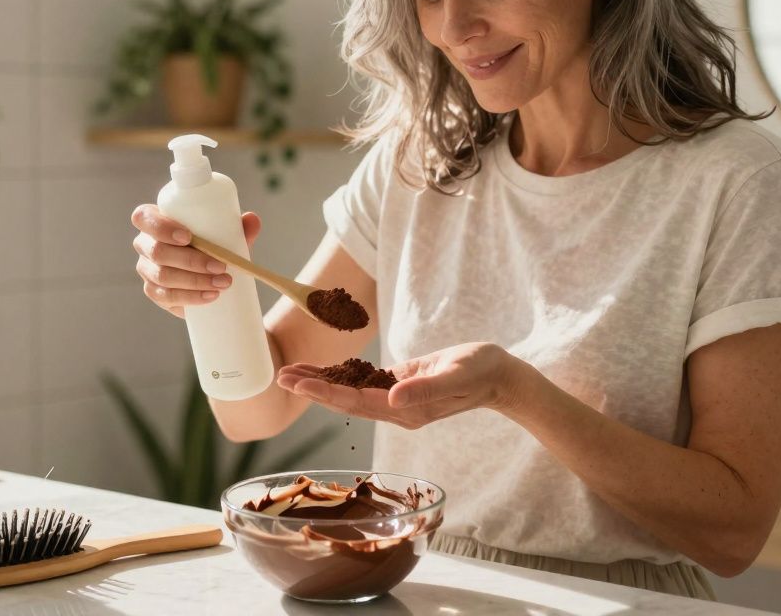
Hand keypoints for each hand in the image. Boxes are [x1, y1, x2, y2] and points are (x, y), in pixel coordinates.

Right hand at [130, 204, 260, 318]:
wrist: (208, 272)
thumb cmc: (211, 244)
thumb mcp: (224, 233)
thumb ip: (238, 227)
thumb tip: (252, 220)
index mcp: (154, 221)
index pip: (143, 217)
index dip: (161, 227)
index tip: (188, 236)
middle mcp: (145, 244)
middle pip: (156, 251)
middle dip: (190, 260)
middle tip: (221, 266)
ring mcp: (147, 270)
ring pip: (162, 276)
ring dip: (194, 281)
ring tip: (222, 283)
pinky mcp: (154, 292)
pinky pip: (166, 297)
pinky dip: (190, 298)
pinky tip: (210, 296)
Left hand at [275, 342, 529, 428]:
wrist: (500, 376)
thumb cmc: (482, 371)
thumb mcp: (456, 375)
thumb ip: (425, 389)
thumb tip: (392, 398)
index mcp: (406, 410)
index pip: (355, 402)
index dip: (324, 392)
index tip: (298, 382)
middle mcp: (396, 410)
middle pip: (344, 401)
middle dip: (312, 389)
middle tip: (279, 375)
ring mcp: (397, 401)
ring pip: (349, 394)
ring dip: (320, 383)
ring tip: (290, 372)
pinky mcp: (400, 387)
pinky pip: (363, 384)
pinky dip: (340, 377)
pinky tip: (322, 370)